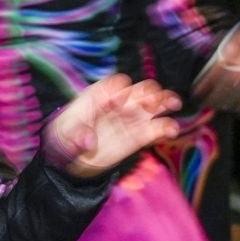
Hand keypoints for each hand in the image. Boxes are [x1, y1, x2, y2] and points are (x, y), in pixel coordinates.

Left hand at [45, 75, 181, 178]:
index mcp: (99, 95)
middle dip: (148, 91)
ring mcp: (132, 117)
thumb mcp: (66, 137)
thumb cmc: (67, 137)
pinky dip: (167, 127)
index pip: (114, 84)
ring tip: (173, 104)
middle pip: (139, 89)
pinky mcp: (140, 135)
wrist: (74, 156)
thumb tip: (88, 141)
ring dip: (165, 100)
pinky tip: (171, 130)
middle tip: (151, 101)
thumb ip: (77, 137)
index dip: (117, 89)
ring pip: (154, 102)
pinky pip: (158, 127)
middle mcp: (120, 102)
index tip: (115, 103)